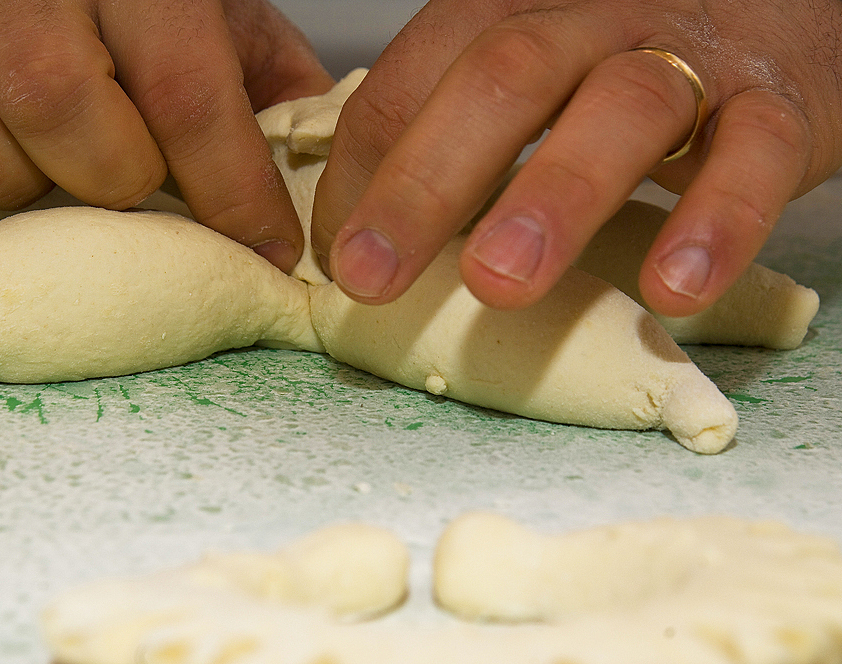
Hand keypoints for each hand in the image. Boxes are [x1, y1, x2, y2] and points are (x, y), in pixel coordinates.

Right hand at [0, 0, 333, 270]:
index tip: (264, 251)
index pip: (188, 94)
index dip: (231, 192)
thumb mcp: (222, 26)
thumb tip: (319, 173)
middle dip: (108, 180)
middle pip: (60, 107)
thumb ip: (268, 86)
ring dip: (5, 177)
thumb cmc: (137, 6)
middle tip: (126, 186)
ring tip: (39, 171)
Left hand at [312, 0, 841, 315]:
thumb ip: (462, 138)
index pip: (414, 75)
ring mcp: (690, 57)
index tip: (343, 256)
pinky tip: (673, 290)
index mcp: (515, 12)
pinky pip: (753, 157)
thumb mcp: (538, 78)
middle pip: (503, 78)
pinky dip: (715, 223)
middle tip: (370, 277)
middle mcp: (595, 19)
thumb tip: (368, 235)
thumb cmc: (632, 63)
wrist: (788, 14)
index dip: (365, 169)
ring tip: (498, 284)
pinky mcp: (780, 107)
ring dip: (553, 198)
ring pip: (620, 107)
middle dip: (427, 182)